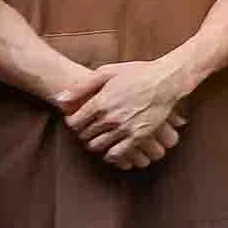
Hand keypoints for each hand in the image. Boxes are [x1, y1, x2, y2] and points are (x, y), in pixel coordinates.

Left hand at [67, 53, 198, 163]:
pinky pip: (117, 154)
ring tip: (100, 136)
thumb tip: (59, 100)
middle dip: (84, 131)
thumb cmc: (137, 73)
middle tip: (89, 127)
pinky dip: (111, 155)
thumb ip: (81, 87)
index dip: (73, 122)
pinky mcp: (139, 136)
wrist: (167, 80)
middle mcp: (111, 117)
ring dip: (95, 143)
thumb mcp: (107, 72)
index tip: (78, 119)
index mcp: (101, 102)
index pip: (74, 123)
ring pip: (97, 146)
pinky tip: (111, 148)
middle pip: (84, 135)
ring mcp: (125, 128)